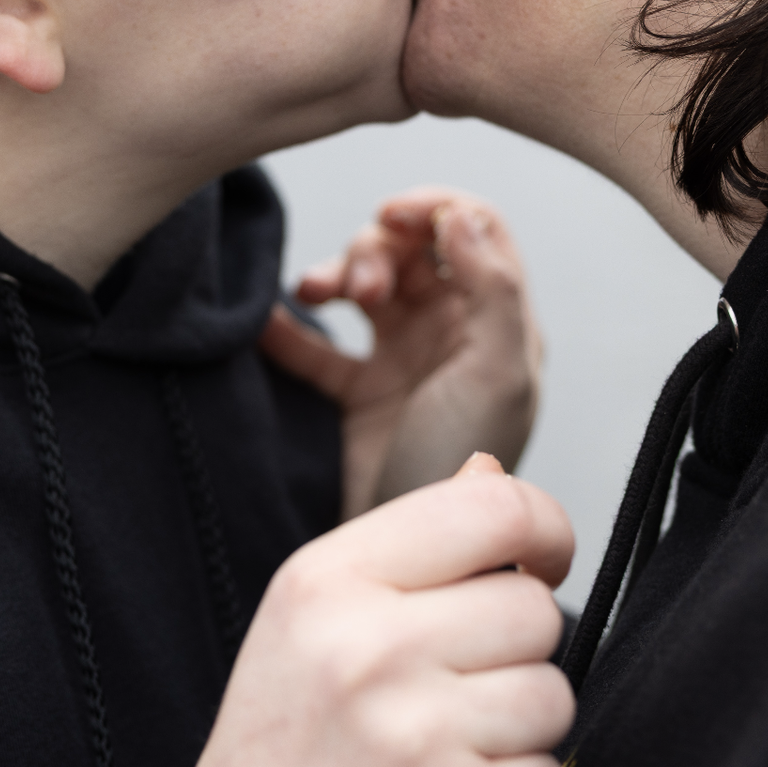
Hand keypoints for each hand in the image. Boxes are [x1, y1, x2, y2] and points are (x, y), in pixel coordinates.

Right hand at [168, 454, 574, 766]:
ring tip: (441, 757)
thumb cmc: (278, 761)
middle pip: (537, 610)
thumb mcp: (308, 627)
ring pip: (555, 697)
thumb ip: (405, 550)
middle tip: (451, 695)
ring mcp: (419, 738)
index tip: (543, 559)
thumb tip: (491, 476)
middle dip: (515, 654)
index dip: (543, 528)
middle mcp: (369, 651)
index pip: (492, 508)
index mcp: (326, 585)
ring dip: (518, 734)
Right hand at [263, 189, 541, 517]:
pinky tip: (268, 324)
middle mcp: (455, 334)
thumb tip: (462, 214)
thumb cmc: (465, 467)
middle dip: (378, 247)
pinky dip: (287, 326)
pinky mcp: (357, 393)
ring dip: (339, 273)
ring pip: (367, 282)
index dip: (433, 208)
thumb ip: (493, 289)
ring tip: (318, 293)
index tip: (392, 213)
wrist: (412, 559)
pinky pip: (316, 342)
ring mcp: (403, 360)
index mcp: (499, 323)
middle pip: (413, 249)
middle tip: (361, 288)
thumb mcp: (499, 375)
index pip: (475, 229)